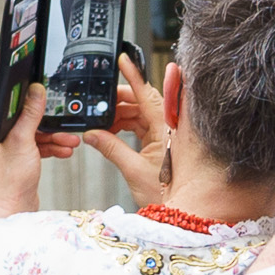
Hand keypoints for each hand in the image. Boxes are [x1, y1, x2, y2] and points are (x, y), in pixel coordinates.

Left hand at [0, 88, 55, 217]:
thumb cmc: (11, 180)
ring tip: (71, 142)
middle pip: (26, 118)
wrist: (15, 208)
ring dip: (54, 137)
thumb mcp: (24, 140)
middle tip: (66, 126)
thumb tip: (35, 90)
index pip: (12, 103)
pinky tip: (64, 150)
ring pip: (34, 132)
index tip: (48, 99)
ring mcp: (5, 145)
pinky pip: (35, 144)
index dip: (32, 100)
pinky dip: (50, 146)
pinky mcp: (16, 155)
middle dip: (49, 125)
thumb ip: (30, 114)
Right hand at [79, 53, 177, 204]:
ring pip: (140, 113)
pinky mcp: (163, 142)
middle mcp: (168, 128)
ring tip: (102, 125)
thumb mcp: (133, 170)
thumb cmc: (166, 195)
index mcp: (165, 129)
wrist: (182, 214)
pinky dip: (126, 126)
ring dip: (120, 116)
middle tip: (99, 105)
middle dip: (119, 102)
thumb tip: (92, 135)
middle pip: (141, 102)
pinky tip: (112, 132)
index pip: (146, 94)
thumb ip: (111, 148)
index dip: (133, 76)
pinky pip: (143, 125)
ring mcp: (166, 134)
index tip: (123, 60)